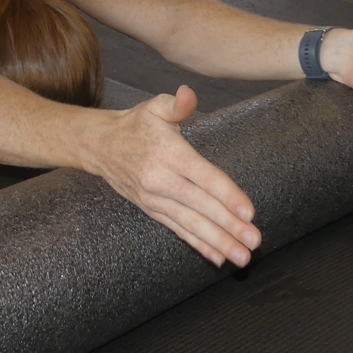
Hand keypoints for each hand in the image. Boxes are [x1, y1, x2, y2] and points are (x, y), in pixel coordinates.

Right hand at [90, 86, 261, 266]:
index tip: (248, 211)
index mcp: (167, 153)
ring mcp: (154, 198)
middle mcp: (160, 179)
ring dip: (217, 241)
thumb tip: (188, 95)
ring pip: (189, 223)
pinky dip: (197, 244)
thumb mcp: (155, 107)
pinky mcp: (151, 209)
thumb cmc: (135, 125)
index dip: (226, 195)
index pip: (202, 176)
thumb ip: (177, 103)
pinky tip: (216, 257)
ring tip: (241, 257)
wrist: (99, 146)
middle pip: (199, 205)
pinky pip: (176, 229)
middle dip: (228, 226)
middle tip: (253, 240)